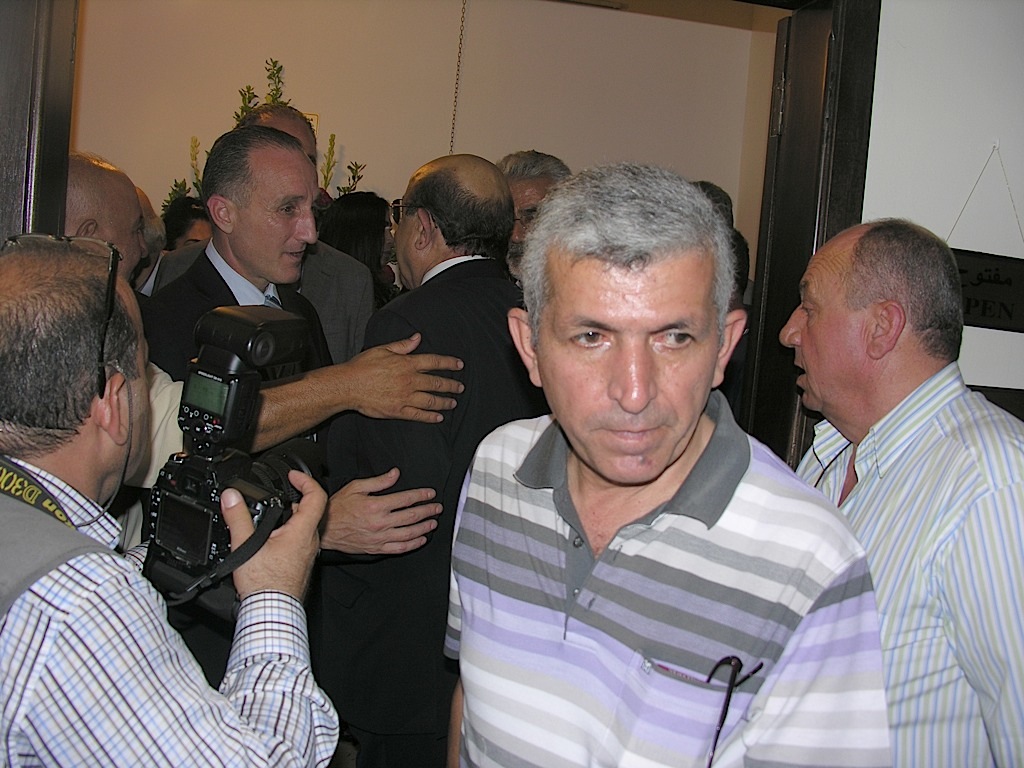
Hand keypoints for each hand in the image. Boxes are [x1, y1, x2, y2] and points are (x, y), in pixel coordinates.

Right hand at [224, 470, 325, 600]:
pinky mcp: (301, 562)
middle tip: (279, 492)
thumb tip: (232, 496)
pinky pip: (299, 539)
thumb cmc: (265, 584)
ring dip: (290, 516)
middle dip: (294, 497)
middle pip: (310, 510)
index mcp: (302, 531)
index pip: (316, 496)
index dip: (306, 480)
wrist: (271, 610)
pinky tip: (270, 538)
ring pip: (304, 526)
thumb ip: (237, 517)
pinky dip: (288, 531)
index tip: (293, 476)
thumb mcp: (245, 545)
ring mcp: (307, 552)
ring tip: (270, 513)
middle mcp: (310, 540)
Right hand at [321, 468, 440, 554]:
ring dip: (424, 528)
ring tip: (433, 523)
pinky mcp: (377, 548)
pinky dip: (413, 544)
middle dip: (428, 511)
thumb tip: (394, 474)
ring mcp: (380, 537)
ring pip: (409, 533)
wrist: (325, 528)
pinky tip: (421, 540)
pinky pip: (399, 548)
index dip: (421, 496)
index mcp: (376, 506)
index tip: (430, 494)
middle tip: (437, 508)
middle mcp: (380, 522)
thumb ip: (378, 481)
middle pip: (411, 516)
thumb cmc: (338, 508)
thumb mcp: (356, 487)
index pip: (405, 499)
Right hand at [347, 333, 463, 422]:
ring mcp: (405, 397)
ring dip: (445, 402)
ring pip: (431, 400)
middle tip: (460, 387)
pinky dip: (430, 417)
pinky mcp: (398, 410)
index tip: (459, 365)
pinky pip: (419, 415)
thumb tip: (417, 338)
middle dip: (452, 385)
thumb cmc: (362, 366)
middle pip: (437, 383)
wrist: (348, 385)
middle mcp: (409, 380)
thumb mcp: (382, 349)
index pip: (434, 362)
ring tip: (453, 403)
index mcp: (406, 364)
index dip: (449, 363)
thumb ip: (403, 345)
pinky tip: (438, 417)